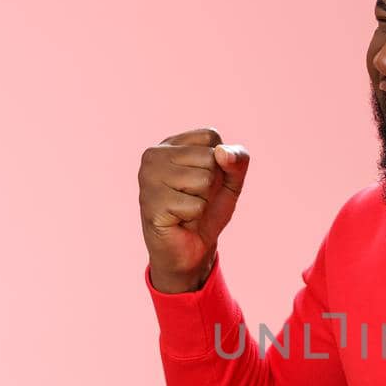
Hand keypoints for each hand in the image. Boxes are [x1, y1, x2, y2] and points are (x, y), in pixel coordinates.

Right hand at [139, 127, 250, 292]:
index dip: (218, 162)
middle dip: (211, 184)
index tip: (202, 178)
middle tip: (193, 198)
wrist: (192, 249)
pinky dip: (195, 216)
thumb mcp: (232, 180)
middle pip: (208, 158)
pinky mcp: (150, 203)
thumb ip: (237, 159)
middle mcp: (153, 155)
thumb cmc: (208, 210)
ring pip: (203, 180)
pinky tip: (179, 220)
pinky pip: (195, 205)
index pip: (211, 136)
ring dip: (202, 200)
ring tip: (186, 208)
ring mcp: (147, 179)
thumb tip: (222, 153)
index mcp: (170, 143)